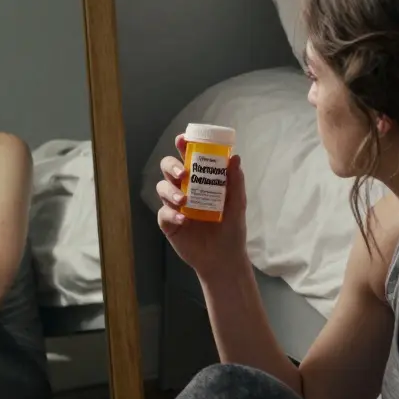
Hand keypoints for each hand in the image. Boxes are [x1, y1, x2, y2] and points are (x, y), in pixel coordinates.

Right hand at [156, 134, 247, 278]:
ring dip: (170, 191)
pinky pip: (163, 213)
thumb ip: (235, 182)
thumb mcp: (237, 204)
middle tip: (183, 173)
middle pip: (168, 169)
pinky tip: (184, 220)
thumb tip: (235, 157)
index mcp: (200, 181)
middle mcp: (184, 189)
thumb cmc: (231, 229)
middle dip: (171, 166)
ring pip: (161, 188)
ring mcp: (174, 206)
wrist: (224, 259)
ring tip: (184, 200)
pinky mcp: (168, 224)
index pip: (188, 158)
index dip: (182, 146)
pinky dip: (171, 214)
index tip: (182, 139)